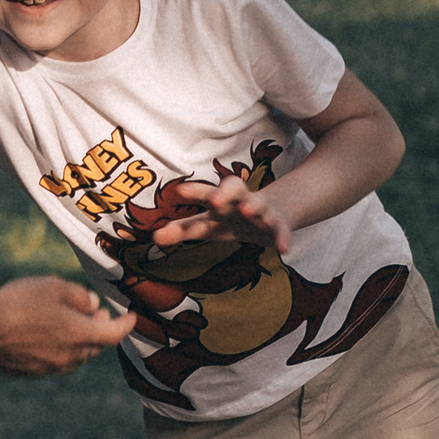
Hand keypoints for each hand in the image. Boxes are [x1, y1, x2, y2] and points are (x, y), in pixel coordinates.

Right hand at [0, 276, 134, 376]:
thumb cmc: (17, 303)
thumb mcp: (52, 286)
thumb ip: (78, 296)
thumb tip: (92, 306)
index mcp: (79, 335)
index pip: (114, 334)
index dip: (126, 324)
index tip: (131, 316)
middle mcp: (69, 357)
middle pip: (95, 347)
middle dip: (99, 331)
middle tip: (96, 315)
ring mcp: (49, 368)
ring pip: (75, 356)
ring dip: (78, 341)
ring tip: (68, 322)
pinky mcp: (32, 372)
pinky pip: (53, 361)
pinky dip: (57, 348)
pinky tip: (42, 334)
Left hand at [146, 173, 290, 256]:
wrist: (271, 214)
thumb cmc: (230, 218)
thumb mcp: (207, 225)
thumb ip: (182, 230)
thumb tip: (153, 237)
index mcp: (221, 200)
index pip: (205, 193)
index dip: (194, 191)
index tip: (179, 191)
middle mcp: (240, 201)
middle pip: (234, 189)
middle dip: (225, 193)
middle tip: (214, 199)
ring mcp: (261, 211)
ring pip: (259, 205)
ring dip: (254, 207)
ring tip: (249, 211)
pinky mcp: (278, 226)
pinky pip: (282, 230)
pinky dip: (283, 238)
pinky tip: (284, 249)